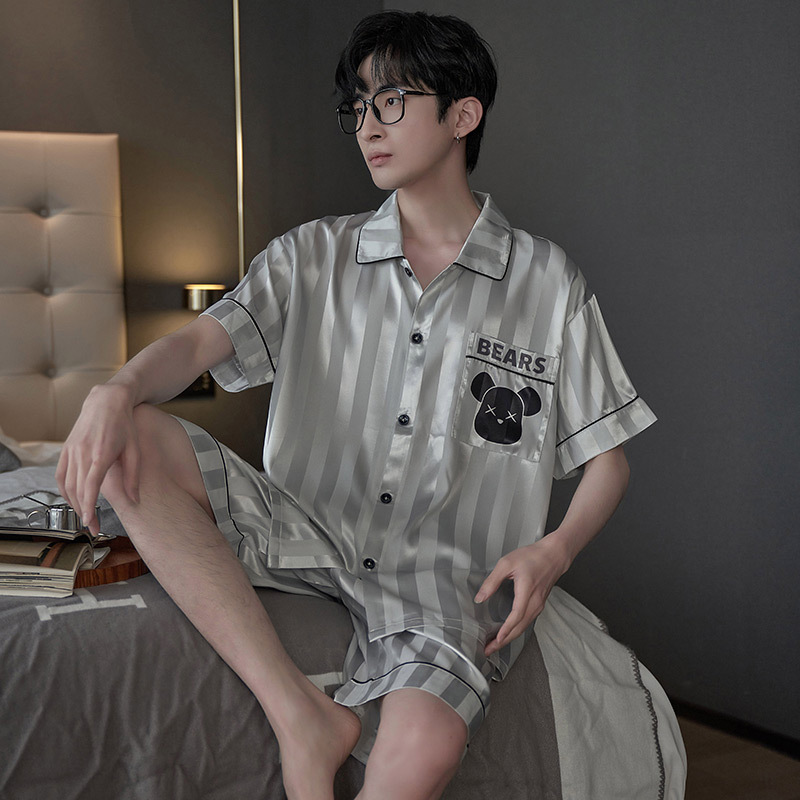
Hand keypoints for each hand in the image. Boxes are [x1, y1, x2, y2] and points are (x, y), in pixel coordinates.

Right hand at [55, 383, 139, 535]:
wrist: (106, 401)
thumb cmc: (125, 425)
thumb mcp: (135, 450)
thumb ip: (133, 476)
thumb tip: (135, 500)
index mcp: (101, 455)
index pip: (90, 487)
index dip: (90, 508)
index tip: (92, 523)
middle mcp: (82, 453)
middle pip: (78, 491)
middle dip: (84, 513)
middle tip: (92, 528)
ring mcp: (71, 450)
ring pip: (66, 485)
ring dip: (74, 504)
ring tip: (85, 517)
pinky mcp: (66, 449)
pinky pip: (60, 474)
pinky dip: (64, 490)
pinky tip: (73, 500)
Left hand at [475, 535, 570, 656]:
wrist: (554, 555)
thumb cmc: (532, 556)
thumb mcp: (507, 563)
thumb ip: (492, 581)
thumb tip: (480, 598)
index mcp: (527, 590)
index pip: (517, 615)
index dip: (506, 629)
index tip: (496, 639)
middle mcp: (535, 602)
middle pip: (520, 627)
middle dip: (504, 641)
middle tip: (488, 650)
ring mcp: (538, 605)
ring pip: (524, 627)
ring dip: (509, 637)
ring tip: (494, 645)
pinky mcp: (539, 605)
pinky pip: (527, 622)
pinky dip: (516, 630)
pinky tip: (507, 632)